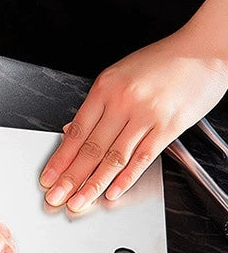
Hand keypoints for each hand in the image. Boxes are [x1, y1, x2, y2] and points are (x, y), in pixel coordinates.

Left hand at [40, 30, 227, 211]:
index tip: (48, 177)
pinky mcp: (169, 126)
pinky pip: (143, 157)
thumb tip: (71, 130)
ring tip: (79, 202)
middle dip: (70, 178)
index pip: (76, 132)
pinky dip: (126, 178)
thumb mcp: (119, 74)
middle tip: (56, 197)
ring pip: (114, 157)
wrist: (205, 50)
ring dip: (93, 184)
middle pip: (90, 148)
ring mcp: (146, 115)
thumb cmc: (163, 61)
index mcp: (106, 88)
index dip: (59, 159)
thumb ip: (97, 105)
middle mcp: (123, 101)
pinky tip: (112, 192)